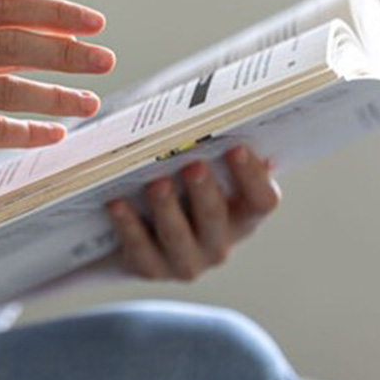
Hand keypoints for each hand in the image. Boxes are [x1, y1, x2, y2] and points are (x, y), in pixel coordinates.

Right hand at [0, 0, 114, 187]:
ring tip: (90, 102)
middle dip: (66, 52)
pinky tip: (54, 134)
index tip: (94, 23)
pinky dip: (27, 133)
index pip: (6, 4)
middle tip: (106, 61)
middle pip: (13, 42)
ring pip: (6, 90)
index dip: (55, 12)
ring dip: (56, 96)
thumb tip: (57, 40)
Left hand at [105, 146, 279, 281]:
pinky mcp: (151, 270)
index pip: (262, 201)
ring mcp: (186, 262)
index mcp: (241, 217)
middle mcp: (219, 244)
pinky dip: (128, 225)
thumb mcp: (196, 174)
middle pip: (216, 217)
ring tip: (156, 183)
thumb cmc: (176, 190)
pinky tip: (116, 203)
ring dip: (166, 208)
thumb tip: (212, 110)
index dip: (252, 177)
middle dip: (204, 191)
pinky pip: (140, 249)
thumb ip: (210, 152)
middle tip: (192, 165)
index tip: (236, 147)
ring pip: (177, 236)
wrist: (137, 237)